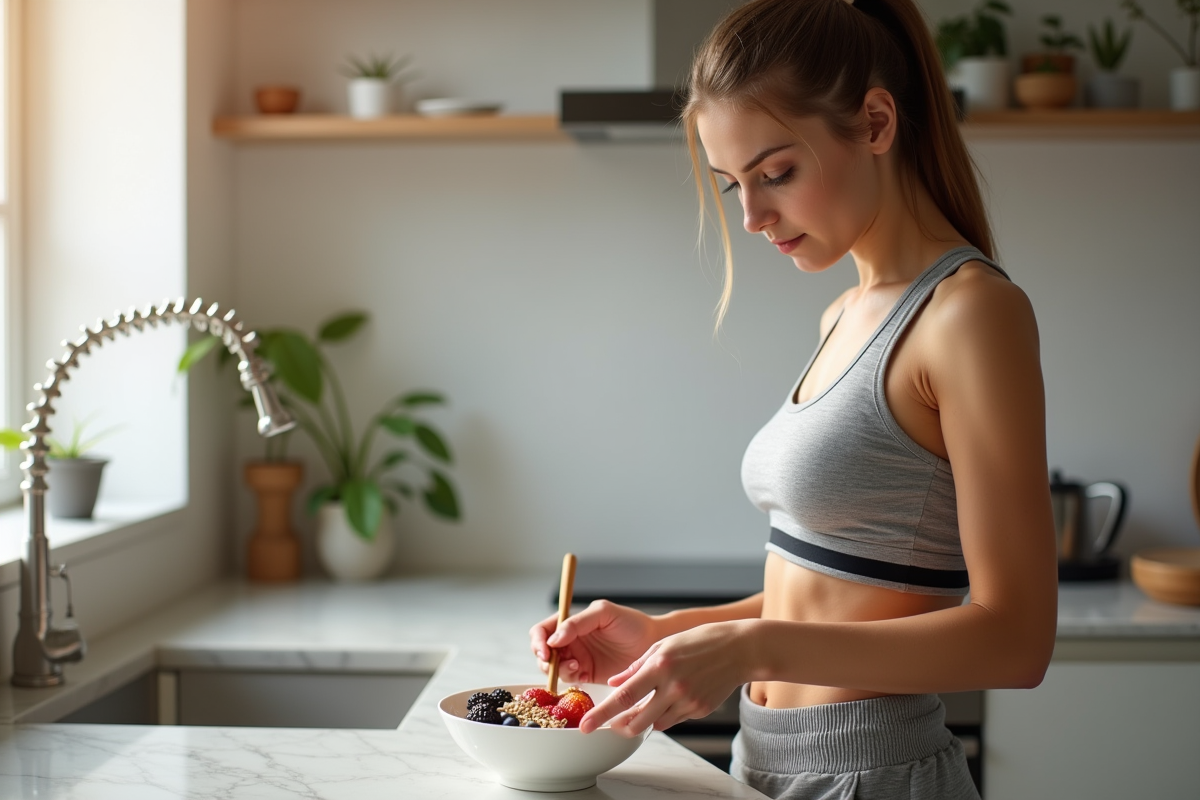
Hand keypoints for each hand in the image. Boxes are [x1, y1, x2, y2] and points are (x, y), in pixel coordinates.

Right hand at [530, 600, 660, 685]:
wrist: (652, 644)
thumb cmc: (631, 623)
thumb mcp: (604, 613)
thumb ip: (577, 622)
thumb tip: (553, 638)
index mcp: (571, 622)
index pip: (543, 629)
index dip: (538, 639)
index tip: (545, 649)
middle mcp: (571, 640)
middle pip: (543, 650)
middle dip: (543, 657)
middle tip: (551, 662)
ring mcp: (577, 657)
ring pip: (553, 667)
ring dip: (556, 668)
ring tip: (574, 665)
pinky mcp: (586, 674)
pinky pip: (568, 678)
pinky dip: (568, 677)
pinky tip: (580, 673)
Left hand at [579, 621, 749, 735]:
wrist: (738, 650)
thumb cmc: (699, 642)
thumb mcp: (663, 646)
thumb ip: (636, 666)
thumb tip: (614, 683)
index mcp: (660, 666)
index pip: (625, 696)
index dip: (603, 713)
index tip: (587, 725)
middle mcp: (673, 686)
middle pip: (637, 720)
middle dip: (620, 726)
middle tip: (611, 724)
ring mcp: (688, 701)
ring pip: (655, 723)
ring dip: (643, 719)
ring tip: (644, 704)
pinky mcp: (699, 710)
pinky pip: (673, 719)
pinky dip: (664, 714)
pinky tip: (671, 697)